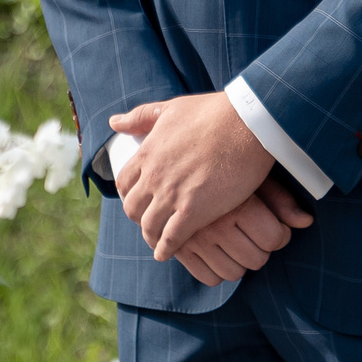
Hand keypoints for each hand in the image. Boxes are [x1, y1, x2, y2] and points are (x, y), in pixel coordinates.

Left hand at [110, 91, 282, 259]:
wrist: (248, 124)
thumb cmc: (214, 112)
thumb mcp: (171, 108)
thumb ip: (141, 116)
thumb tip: (114, 122)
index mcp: (148, 153)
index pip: (124, 183)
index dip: (129, 194)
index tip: (138, 199)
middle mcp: (154, 177)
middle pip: (132, 209)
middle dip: (138, 217)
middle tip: (149, 221)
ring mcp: (172, 196)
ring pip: (149, 227)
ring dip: (151, 236)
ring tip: (157, 242)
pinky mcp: (194, 211)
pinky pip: (171, 239)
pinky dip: (165, 249)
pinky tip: (167, 253)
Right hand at [168, 177, 314, 284]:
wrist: (177, 157)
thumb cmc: (226, 164)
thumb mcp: (254, 174)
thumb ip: (281, 200)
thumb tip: (307, 222)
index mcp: (236, 202)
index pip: (273, 239)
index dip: (281, 235)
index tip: (277, 226)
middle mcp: (214, 223)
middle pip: (256, 260)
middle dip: (262, 249)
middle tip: (257, 233)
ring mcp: (194, 239)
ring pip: (233, 273)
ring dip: (241, 261)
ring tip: (239, 240)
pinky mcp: (178, 249)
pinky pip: (209, 278)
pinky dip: (218, 270)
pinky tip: (221, 250)